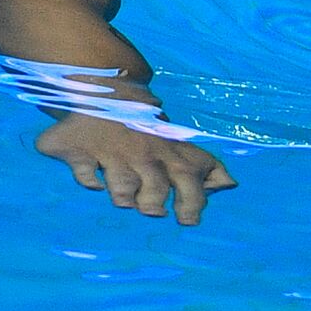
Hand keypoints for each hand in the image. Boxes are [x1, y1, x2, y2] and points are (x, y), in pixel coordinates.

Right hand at [35, 114, 236, 224]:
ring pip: (122, 190)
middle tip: (154, 209)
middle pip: (155, 192)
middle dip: (155, 206)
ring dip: (124, 198)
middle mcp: (143, 156)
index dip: (192, 205)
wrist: (109, 90)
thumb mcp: (180, 144)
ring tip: (125, 197)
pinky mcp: (79, 148)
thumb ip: (206, 167)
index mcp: (169, 156)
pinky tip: (93, 176)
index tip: (188, 220)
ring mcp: (112, 153)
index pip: (190, 183)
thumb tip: (230, 185)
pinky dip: (88, 179)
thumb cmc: (150, 130)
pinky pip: (84, 174)